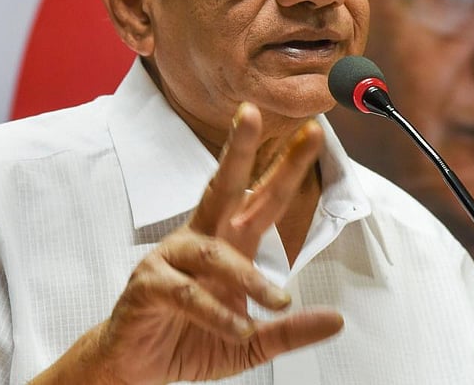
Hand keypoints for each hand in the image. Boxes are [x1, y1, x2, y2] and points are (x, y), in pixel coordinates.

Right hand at [33, 103, 343, 384]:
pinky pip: (189, 294)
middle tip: (252, 114)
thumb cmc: (191, 339)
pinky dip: (216, 312)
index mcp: (227, 243)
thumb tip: (336, 320)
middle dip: (238, 150)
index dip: (285, 167)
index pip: (260, 198)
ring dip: (248, 276)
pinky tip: (238, 327)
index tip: (312, 134)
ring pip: (213, 253)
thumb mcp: (251, 340)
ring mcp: (170, 259)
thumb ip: (289, 330)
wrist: (137, 368)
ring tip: (277, 301)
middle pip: (220, 186)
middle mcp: (199, 240)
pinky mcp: (149, 286)